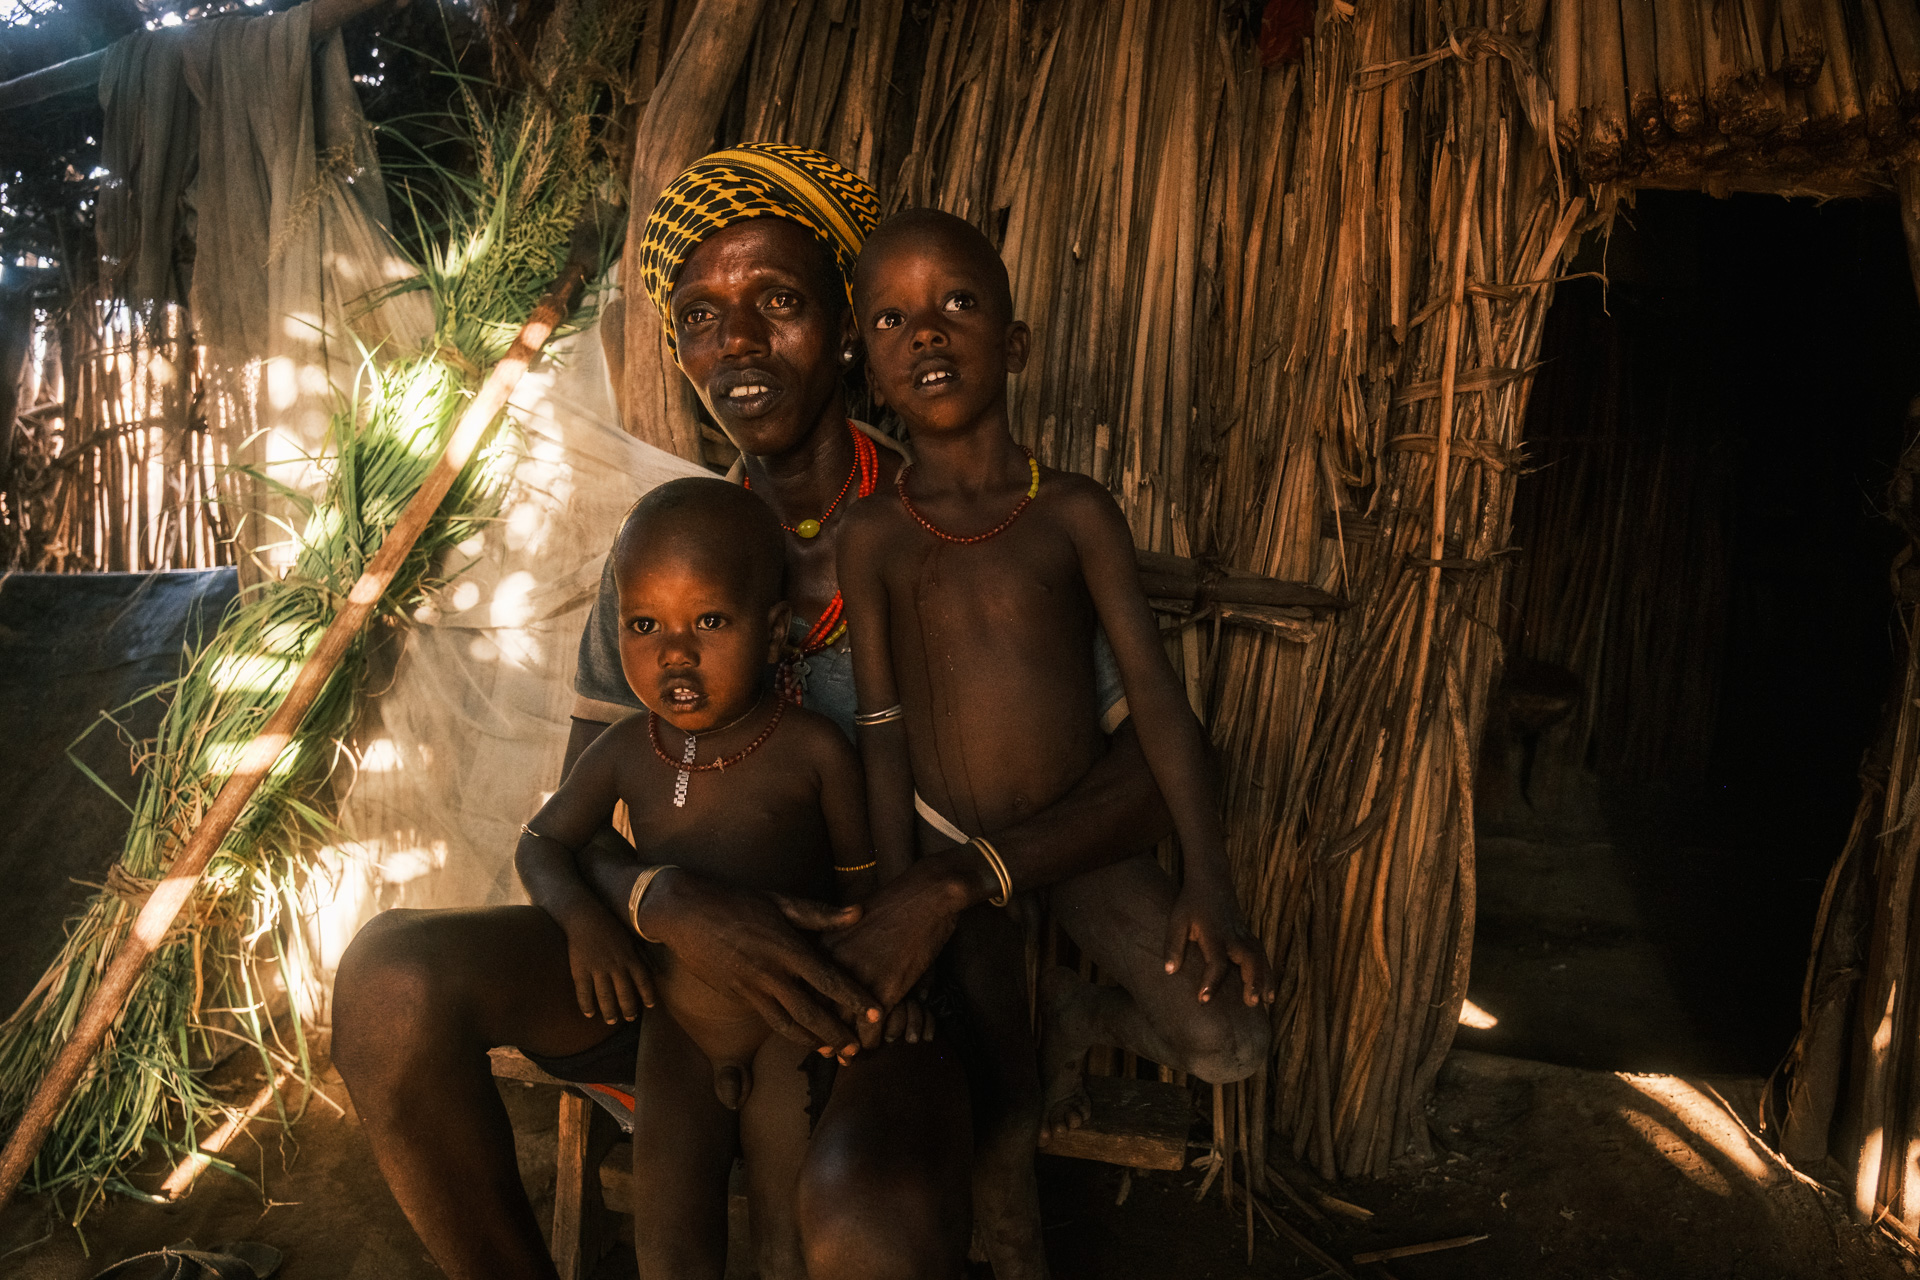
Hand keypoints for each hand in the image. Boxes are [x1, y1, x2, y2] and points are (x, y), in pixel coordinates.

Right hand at [557, 901, 655, 1023]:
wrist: (585, 916)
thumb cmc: (610, 927)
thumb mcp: (631, 938)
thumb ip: (642, 955)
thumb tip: (656, 970)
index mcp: (629, 957)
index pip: (643, 980)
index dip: (647, 994)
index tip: (650, 1006)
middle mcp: (615, 965)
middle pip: (624, 993)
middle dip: (629, 1008)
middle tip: (630, 1019)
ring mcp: (597, 968)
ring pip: (605, 996)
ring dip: (609, 1011)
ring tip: (611, 1021)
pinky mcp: (580, 970)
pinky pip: (584, 992)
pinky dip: (586, 1004)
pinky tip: (589, 1013)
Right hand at [637, 869, 883, 1056]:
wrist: (685, 913)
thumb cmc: (736, 901)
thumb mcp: (780, 901)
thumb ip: (820, 915)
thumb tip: (858, 914)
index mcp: (787, 947)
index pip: (829, 981)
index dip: (855, 1000)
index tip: (877, 1014)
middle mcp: (771, 973)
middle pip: (811, 1013)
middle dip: (837, 1035)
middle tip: (857, 1050)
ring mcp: (751, 988)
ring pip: (787, 1025)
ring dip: (812, 1042)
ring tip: (832, 1052)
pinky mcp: (736, 995)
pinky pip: (767, 1018)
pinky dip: (787, 1031)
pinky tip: (801, 1036)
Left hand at [822, 858, 972, 1048]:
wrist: (925, 895)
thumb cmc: (894, 904)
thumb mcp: (852, 921)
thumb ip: (838, 946)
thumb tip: (836, 972)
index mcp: (821, 946)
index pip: (803, 988)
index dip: (807, 1011)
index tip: (812, 1027)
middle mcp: (831, 965)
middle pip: (816, 1012)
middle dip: (821, 1035)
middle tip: (826, 1052)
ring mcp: (856, 979)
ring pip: (840, 1027)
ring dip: (845, 1045)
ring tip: (848, 1058)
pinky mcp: (883, 989)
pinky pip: (869, 1030)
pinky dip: (870, 1043)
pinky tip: (873, 1045)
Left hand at [1162, 866, 1274, 1006]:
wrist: (1212, 879)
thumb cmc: (1191, 902)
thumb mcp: (1176, 921)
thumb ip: (1173, 946)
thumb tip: (1168, 971)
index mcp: (1213, 933)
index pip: (1216, 961)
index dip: (1210, 981)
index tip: (1203, 1000)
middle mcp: (1232, 935)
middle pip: (1248, 959)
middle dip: (1252, 981)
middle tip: (1251, 1004)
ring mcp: (1244, 934)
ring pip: (1260, 958)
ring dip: (1265, 980)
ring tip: (1267, 1002)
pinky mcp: (1249, 935)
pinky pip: (1262, 955)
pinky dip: (1268, 972)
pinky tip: (1269, 991)